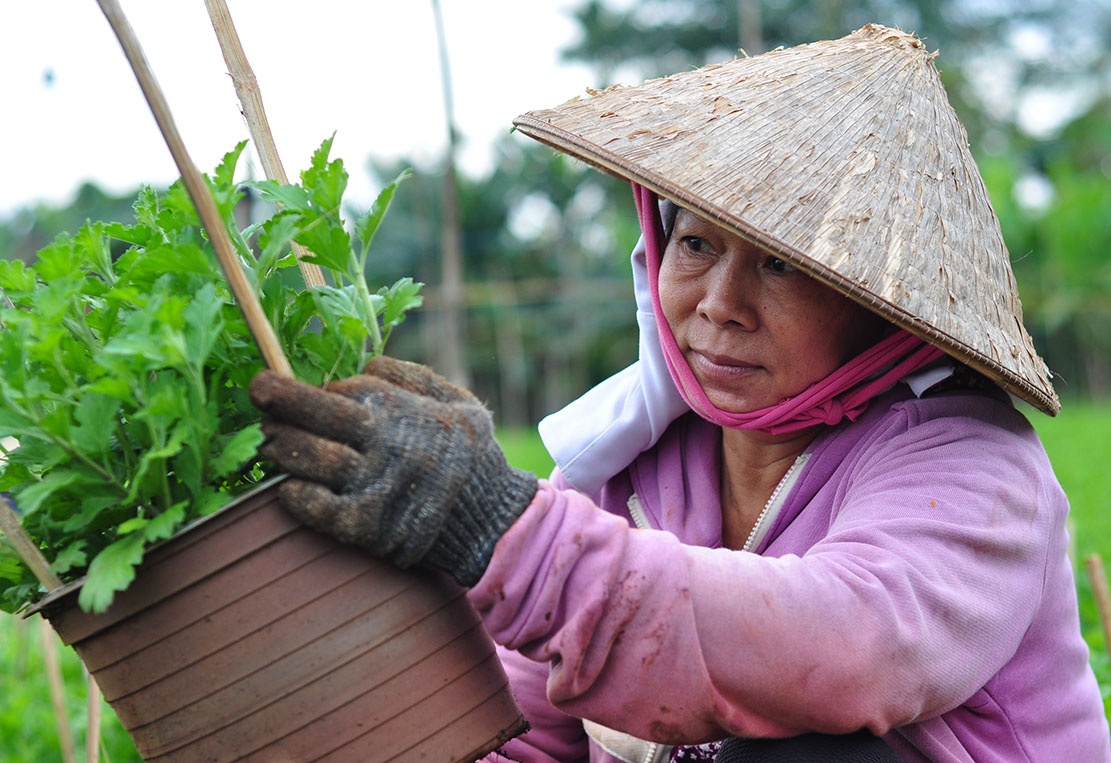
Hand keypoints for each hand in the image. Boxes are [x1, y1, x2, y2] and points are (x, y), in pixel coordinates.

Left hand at [249, 356, 537, 586]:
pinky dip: (296, 495)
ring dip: (282, 447)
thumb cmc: (473, 457)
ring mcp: (373, 488)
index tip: (302, 388)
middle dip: (281, 398)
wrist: (492, 524)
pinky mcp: (366, 528)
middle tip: (256, 389)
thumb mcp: (460, 402)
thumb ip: (414, 378)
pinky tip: (287, 485)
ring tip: (268, 440)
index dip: (321, 389)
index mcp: (406, 413)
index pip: (346, 391)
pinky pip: (317, 509)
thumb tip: (364, 365)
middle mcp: (386, 447)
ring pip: (311, 460)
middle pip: (320, 416)